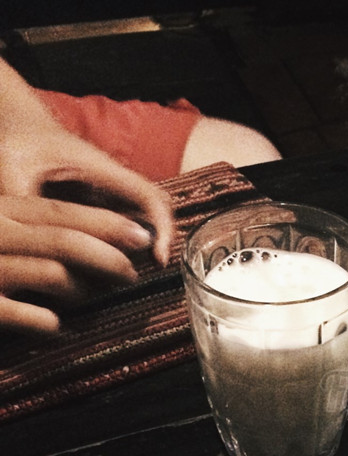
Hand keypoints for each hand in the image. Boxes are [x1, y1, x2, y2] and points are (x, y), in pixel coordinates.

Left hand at [0, 122, 172, 266]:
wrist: (20, 123)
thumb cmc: (17, 141)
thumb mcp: (11, 166)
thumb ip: (20, 199)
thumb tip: (21, 235)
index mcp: (101, 169)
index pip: (150, 197)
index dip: (163, 228)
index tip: (159, 258)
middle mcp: (115, 180)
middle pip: (159, 208)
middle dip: (164, 238)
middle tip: (153, 270)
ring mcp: (111, 191)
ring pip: (145, 217)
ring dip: (146, 244)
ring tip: (130, 273)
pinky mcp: (102, 202)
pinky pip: (125, 223)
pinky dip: (126, 244)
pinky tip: (109, 265)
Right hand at [0, 196, 158, 332]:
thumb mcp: (2, 232)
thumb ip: (35, 231)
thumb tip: (103, 242)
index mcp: (2, 212)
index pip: (60, 214)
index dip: (106, 225)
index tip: (142, 236)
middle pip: (64, 241)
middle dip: (109, 259)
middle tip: (132, 274)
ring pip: (53, 275)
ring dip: (83, 290)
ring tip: (90, 299)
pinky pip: (33, 316)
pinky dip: (53, 323)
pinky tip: (58, 327)